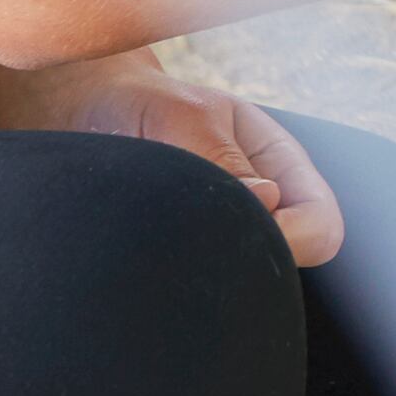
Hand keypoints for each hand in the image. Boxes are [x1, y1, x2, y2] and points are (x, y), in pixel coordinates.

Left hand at [0, 48, 348, 264]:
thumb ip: (218, 156)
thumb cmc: (131, 104)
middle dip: (247, 262)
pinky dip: (175, 285)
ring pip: (245, 282)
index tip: (230, 228)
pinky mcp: (187, 258)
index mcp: (280, 163)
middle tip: (181, 244)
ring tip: (150, 245)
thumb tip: (266, 202)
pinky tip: (138, 264)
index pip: (321, 226)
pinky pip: (200, 291)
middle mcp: (264, 204)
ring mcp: (226, 232)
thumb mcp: (176, 115)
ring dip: (205, 271)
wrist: (74, 116)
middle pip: (291, 263)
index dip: (289, 239)